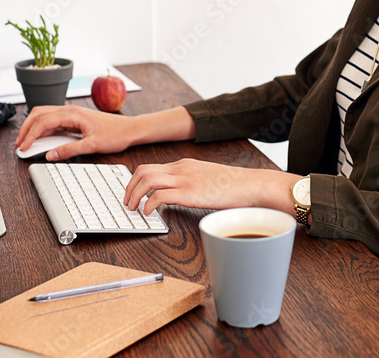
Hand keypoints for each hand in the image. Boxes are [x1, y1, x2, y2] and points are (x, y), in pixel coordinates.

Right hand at [15, 104, 134, 159]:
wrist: (130, 129)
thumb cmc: (115, 134)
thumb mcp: (92, 145)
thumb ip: (70, 150)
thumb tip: (51, 155)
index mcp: (72, 113)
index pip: (43, 121)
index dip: (30, 135)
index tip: (23, 147)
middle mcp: (69, 110)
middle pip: (39, 114)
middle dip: (26, 128)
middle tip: (19, 144)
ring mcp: (71, 114)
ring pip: (44, 116)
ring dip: (32, 127)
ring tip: (25, 142)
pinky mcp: (73, 120)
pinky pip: (52, 121)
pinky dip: (42, 129)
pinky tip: (39, 139)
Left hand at [123, 158, 299, 215]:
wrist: (250, 185)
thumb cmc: (234, 186)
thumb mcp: (208, 178)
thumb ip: (193, 183)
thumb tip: (183, 195)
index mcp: (184, 164)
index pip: (151, 168)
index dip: (136, 182)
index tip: (133, 194)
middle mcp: (181, 168)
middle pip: (143, 171)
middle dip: (129, 188)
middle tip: (127, 203)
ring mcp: (184, 179)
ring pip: (146, 181)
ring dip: (134, 196)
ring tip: (134, 209)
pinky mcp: (189, 193)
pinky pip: (159, 196)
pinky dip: (149, 205)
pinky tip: (150, 214)